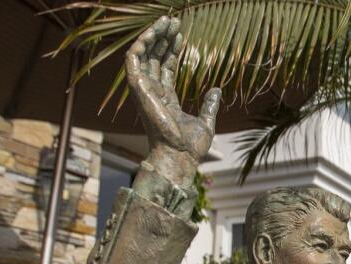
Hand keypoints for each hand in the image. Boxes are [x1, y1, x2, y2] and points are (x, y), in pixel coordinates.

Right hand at [125, 17, 220, 194]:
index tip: (181, 34)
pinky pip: (133, 62)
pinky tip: (152, 33)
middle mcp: (153, 93)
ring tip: (165, 21)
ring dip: (152, 36)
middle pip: (154, 58)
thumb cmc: (190, 146)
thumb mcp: (206, 121)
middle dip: (162, 38)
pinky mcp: (139, 90)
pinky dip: (140, 46)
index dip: (172, 50)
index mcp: (166, 99)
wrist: (181, 155)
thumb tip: (217, 90)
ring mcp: (144, 91)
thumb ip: (209, 105)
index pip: (165, 67)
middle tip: (173, 21)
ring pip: (143, 56)